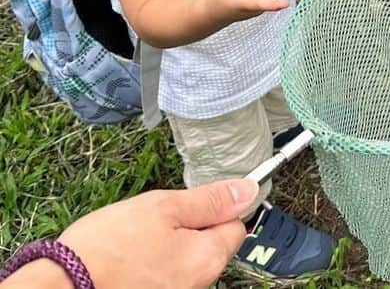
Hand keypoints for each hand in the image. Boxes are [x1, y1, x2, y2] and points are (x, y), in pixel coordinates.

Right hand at [32, 180, 254, 288]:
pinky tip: (127, 256)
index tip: (193, 201)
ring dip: (167, 243)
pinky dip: (149, 261)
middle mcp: (197, 283)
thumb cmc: (109, 247)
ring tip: (135, 237)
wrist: (61, 286)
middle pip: (209, 244)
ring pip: (183, 258)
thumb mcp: (163, 207)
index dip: (218, 207)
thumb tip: (248, 191)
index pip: (235, 226)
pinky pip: (162, 274)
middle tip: (156, 218)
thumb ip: (210, 200)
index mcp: (208, 258)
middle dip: (189, 226)